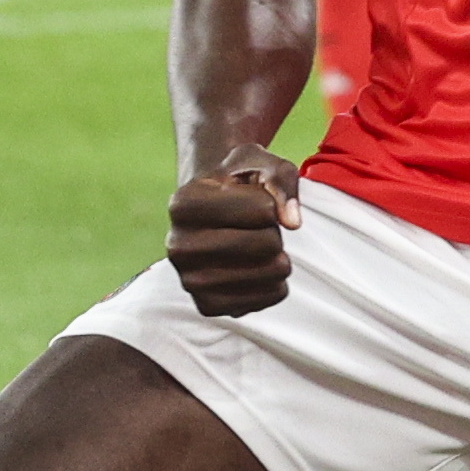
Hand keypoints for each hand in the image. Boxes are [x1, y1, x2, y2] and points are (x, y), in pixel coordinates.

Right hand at [168, 153, 303, 316]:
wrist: (212, 213)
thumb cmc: (240, 184)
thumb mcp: (261, 164)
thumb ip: (280, 181)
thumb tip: (292, 222)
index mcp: (183, 203)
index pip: (263, 210)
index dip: (271, 203)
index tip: (253, 200)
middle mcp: (177, 246)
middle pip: (267, 244)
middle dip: (275, 232)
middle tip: (258, 227)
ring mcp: (190, 280)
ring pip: (272, 273)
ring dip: (279, 257)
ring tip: (258, 246)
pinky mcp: (208, 306)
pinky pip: (269, 297)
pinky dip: (276, 282)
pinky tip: (259, 269)